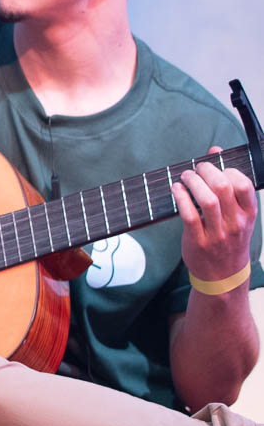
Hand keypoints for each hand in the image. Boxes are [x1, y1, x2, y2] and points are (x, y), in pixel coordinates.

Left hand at [172, 147, 258, 283]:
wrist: (223, 275)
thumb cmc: (229, 238)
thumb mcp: (237, 214)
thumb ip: (228, 184)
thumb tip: (215, 151)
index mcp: (249, 214)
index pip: (244, 185)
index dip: (228, 169)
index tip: (216, 165)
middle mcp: (236, 223)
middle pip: (223, 188)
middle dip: (207, 171)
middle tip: (197, 168)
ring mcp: (218, 233)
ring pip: (207, 200)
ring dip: (192, 182)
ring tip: (185, 176)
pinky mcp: (198, 241)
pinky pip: (190, 215)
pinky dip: (181, 198)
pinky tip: (176, 189)